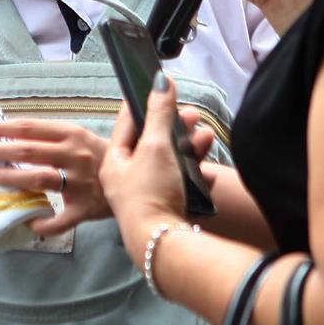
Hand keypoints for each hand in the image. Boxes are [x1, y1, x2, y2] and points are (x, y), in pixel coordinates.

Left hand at [0, 108, 213, 237]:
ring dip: (8, 179)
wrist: (150, 180)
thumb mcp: (92, 135)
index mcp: (74, 133)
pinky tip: (23, 223)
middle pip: (28, 150)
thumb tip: (27, 121)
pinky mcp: (85, 208)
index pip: (31, 126)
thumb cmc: (118, 154)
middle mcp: (74, 155)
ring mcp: (78, 183)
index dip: (2, 126)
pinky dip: (42, 224)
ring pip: (37, 180)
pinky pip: (60, 220)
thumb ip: (63, 130)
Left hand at [100, 73, 207, 266]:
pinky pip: (182, 181)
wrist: (164, 244)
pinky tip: (208, 169)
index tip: (157, 87)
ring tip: (206, 137)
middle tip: (193, 115)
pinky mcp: (167, 206)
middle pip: (153, 141)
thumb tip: (160, 81)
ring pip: (171, 160)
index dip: (143, 103)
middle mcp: (128, 178)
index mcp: (115, 162)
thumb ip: (159, 112)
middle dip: (175, 126)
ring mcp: (148, 193)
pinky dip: (195, 171)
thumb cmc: (150, 192)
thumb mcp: (155, 145)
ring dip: (189, 147)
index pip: (126, 123)